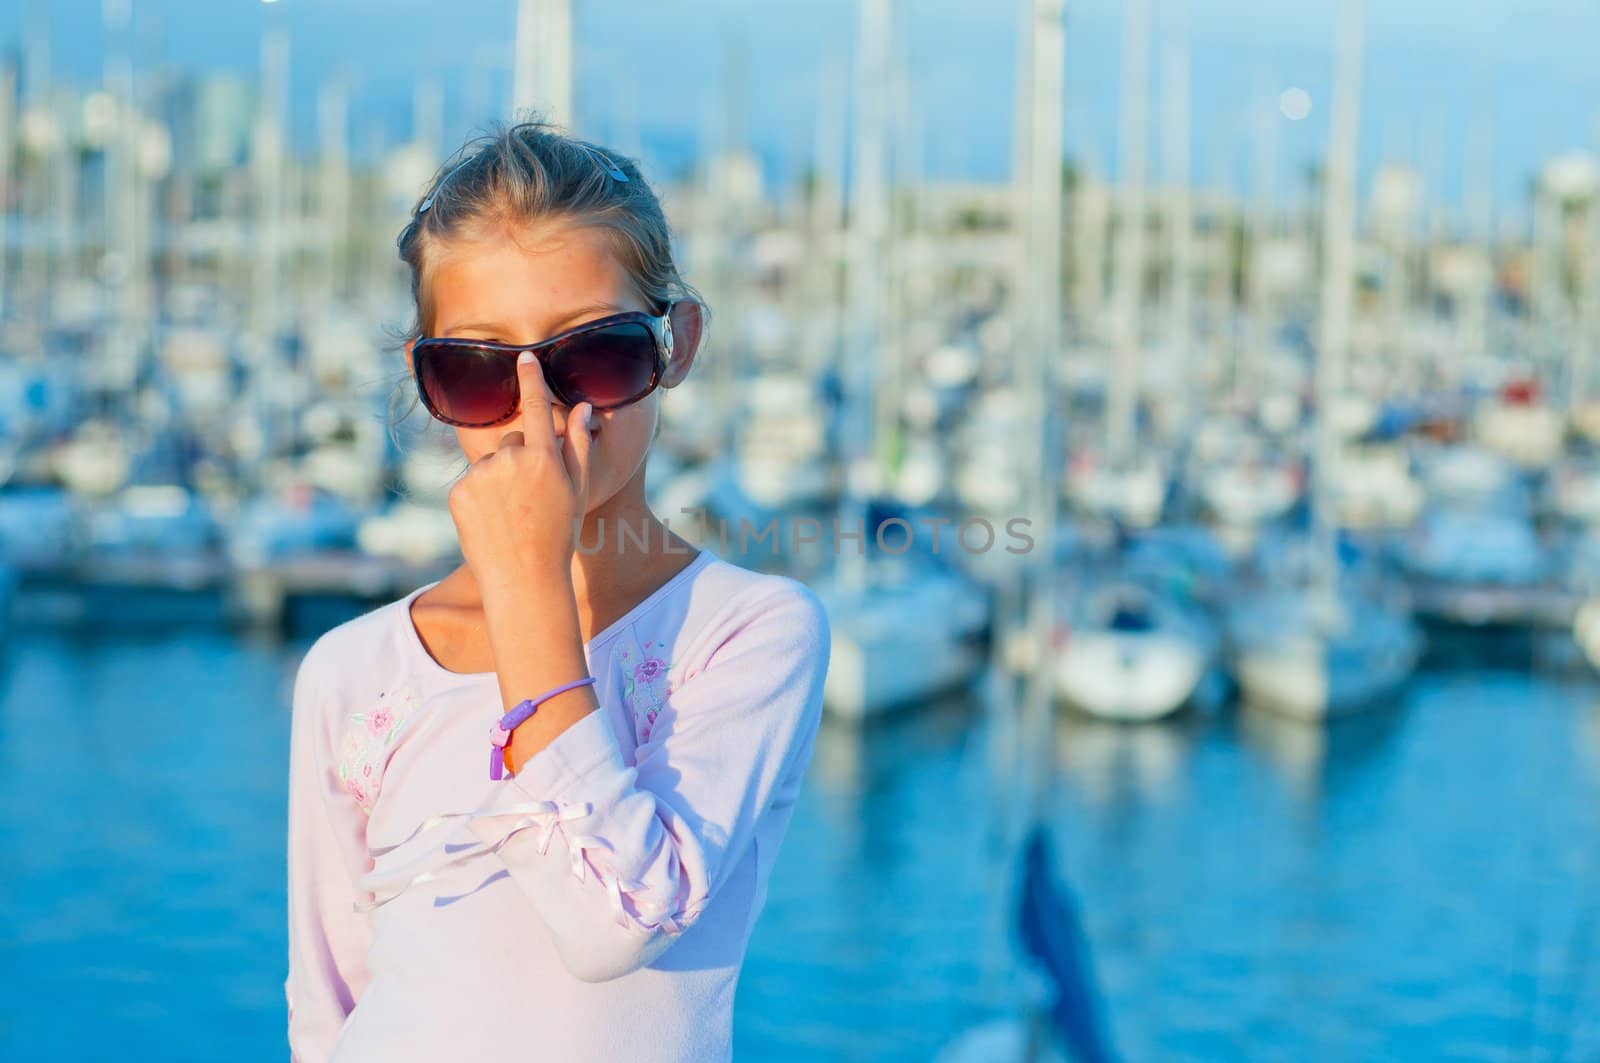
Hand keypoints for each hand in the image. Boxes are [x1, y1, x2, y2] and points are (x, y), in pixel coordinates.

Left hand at [447, 353, 593, 598]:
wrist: (524, 578)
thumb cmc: (558, 535)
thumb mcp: (577, 490)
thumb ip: (578, 445)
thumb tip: (583, 408)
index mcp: (544, 458)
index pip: (536, 406)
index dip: (531, 379)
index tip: (524, 357)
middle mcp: (510, 461)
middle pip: (513, 440)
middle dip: (521, 458)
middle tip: (532, 497)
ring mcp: (481, 476)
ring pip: (491, 463)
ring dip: (499, 479)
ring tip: (512, 513)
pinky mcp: (459, 492)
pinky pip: (471, 482)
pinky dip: (480, 496)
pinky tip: (494, 520)